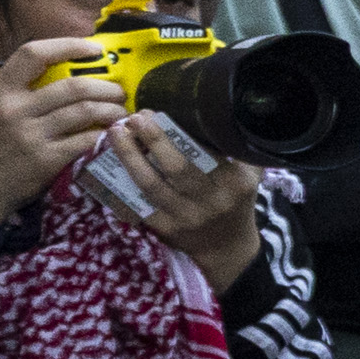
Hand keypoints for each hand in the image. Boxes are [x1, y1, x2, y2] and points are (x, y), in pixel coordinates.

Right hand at [0, 35, 128, 221]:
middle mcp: (14, 108)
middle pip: (72, 86)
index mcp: (0, 89)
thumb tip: (65, 68)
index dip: (68, 46)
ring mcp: (30, 134)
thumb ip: (21, 88)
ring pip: (84, 111)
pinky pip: (85, 140)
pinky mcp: (45, 159)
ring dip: (111, 109)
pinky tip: (111, 134)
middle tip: (118, 91)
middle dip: (105, 86)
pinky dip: (103, 134)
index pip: (34, 53)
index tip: (93, 48)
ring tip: (119, 111)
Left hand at [101, 110, 264, 292]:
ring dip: (130, 157)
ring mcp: (185, 216)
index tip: (157, 111)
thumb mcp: (250, 175)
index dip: (180, 130)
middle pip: (177, 167)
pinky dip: (121, 184)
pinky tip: (109, 164)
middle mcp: (210, 200)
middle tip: (135, 117)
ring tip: (116, 133)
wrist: (227, 248)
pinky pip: (138, 204)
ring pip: (152, 184)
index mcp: (234, 182)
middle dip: (153, 139)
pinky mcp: (165, 228)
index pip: (207, 151)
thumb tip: (221, 110)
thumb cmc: (236, 202)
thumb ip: (238, 148)